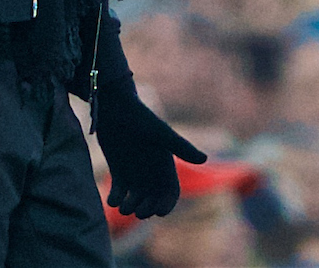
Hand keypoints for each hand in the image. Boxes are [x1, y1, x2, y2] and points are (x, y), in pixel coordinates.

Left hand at [96, 77, 206, 218]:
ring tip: (124, 206)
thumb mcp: (161, 133)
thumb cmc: (140, 117)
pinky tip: (113, 199)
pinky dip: (115, 200)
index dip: (167, 204)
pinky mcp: (118, 172)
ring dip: (130, 208)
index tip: (159, 211)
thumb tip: (204, 159)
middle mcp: (150, 172)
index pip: (170, 192)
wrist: (114, 106)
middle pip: (153, 201)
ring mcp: (133, 173)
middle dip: (148, 210)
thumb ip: (181, 147)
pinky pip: (118, 194)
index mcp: (164, 165)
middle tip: (139, 211)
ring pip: (135, 201)